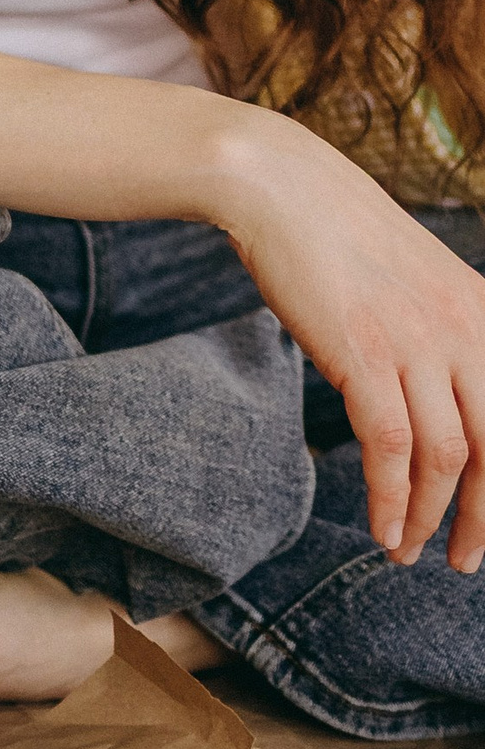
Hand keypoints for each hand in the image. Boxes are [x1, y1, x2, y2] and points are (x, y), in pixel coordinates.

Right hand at [216, 125, 484, 570]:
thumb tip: (448, 402)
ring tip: (406, 551)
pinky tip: (381, 527)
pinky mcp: (366, 354)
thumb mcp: (422, 284)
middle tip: (464, 558)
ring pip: (446, 457)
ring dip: (428, 517)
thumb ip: (449, 336)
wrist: (284, 190)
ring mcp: (419, 343)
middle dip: (484, 517)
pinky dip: (389, 499)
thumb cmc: (342, 237)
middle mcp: (468, 332)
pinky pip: (389, 447)